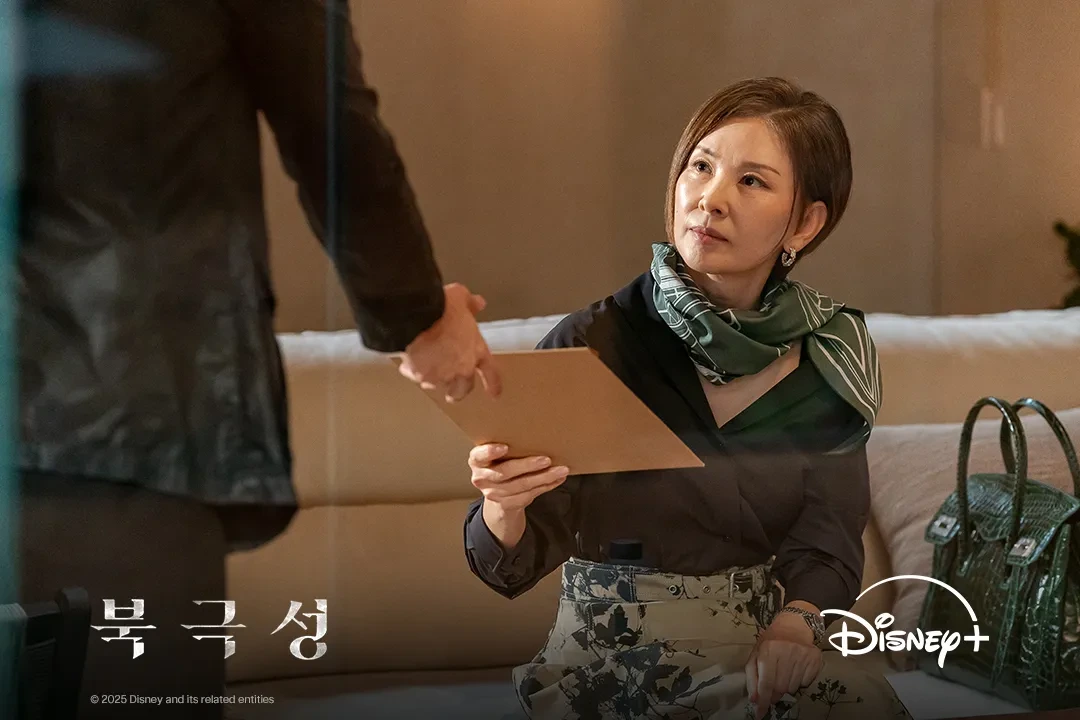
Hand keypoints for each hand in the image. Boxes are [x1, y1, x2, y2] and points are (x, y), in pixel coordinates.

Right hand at [398, 283, 501, 402]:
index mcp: (476, 350)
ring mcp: (440, 375)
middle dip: (458, 391)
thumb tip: (478, 303)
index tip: (495, 393)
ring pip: (438, 386)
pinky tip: (408, 365)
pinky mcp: (421, 376)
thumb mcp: (461, 298)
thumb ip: (470, 304)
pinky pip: (417, 377)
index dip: (493, 384)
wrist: (417, 318)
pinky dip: (413, 372)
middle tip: (453, 394)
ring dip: (434, 381)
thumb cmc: (441, 309)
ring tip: (427, 377)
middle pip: (463, 389)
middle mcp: (461, 368)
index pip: (491, 372)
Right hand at [469, 443, 569, 513]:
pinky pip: (529, 495)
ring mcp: (493, 493)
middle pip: (504, 472)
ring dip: (544, 477)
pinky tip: (557, 479)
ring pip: (521, 486)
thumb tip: (538, 431)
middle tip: (546, 459)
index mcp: (477, 461)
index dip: (490, 452)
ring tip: (560, 470)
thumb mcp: (498, 454)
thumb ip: (508, 446)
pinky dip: (546, 486)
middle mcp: (481, 478)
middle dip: (527, 466)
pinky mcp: (506, 504)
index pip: (479, 456)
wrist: (498, 492)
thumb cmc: (502, 463)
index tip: (505, 446)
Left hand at [745, 607, 822, 719]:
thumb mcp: (755, 656)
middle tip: (773, 689)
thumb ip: (752, 678)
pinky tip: (795, 669)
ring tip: (785, 673)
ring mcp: (802, 655)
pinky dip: (799, 681)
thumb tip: (754, 700)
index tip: (760, 714)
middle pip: (780, 688)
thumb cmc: (770, 643)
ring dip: (787, 687)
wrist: (793, 626)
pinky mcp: (815, 659)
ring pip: (793, 688)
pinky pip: (805, 683)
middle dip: (775, 694)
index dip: (763, 701)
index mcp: (768, 650)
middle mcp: (786, 652)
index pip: (766, 683)